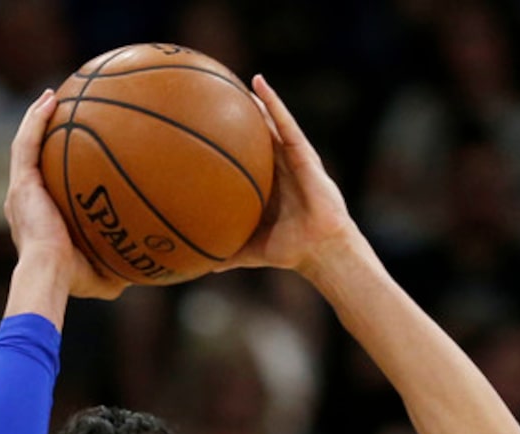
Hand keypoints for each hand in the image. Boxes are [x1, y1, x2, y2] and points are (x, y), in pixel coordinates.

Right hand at [5, 92, 125, 301]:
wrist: (49, 274)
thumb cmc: (73, 280)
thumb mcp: (104, 276)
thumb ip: (120, 269)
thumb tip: (146, 268)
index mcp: (40, 219)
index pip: (47, 185)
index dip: (55, 165)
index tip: (73, 150)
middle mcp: (26, 202)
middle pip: (34, 159)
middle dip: (45, 135)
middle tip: (62, 114)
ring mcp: (21, 191)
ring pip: (26, 145)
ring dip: (37, 118)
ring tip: (52, 96)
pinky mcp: (21, 183)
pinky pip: (26, 143)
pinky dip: (36, 120)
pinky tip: (50, 99)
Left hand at [221, 75, 354, 277]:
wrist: (317, 249)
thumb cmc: (289, 251)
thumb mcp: (251, 251)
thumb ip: (228, 254)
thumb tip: (202, 265)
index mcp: (266, 186)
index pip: (244, 158)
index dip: (229, 142)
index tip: (207, 128)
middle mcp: (278, 168)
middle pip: (256, 134)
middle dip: (241, 116)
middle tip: (217, 96)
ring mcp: (291, 158)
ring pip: (270, 122)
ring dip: (256, 100)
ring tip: (236, 81)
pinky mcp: (303, 152)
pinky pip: (285, 122)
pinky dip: (273, 102)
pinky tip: (259, 84)